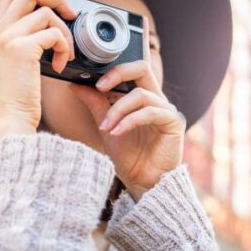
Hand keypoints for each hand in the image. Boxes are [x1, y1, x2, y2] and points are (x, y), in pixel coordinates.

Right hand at [0, 0, 77, 139]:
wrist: (10, 119)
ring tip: (65, 53)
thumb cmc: (17, 98)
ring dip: (65, 32)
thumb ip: (24, 42)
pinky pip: (55, 33)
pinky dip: (65, 47)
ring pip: (46, 13)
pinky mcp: (21, 48)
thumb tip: (48, 24)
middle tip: (71, 13)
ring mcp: (7, 38)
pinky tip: (61, 64)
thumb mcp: (14, 64)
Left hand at [70, 60, 186, 200]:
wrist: (143, 183)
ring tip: (105, 127)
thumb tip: (76, 84)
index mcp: (143, 98)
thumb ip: (95, 104)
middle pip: (142, 67)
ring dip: (118, 110)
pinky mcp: (173, 122)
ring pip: (141, 95)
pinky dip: (129, 121)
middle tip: (99, 87)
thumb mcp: (106, 126)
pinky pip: (150, 112)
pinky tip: (117, 133)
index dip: (113, 70)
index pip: (132, 70)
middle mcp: (157, 100)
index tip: (91, 81)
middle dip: (118, 74)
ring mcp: (166, 110)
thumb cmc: (129, 157)